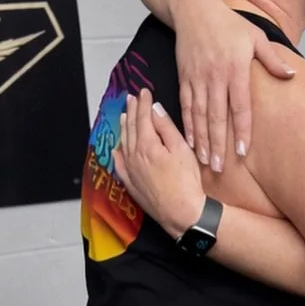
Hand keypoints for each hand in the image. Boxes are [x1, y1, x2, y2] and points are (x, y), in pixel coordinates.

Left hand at [114, 90, 206, 238]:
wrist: (182, 213)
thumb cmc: (187, 183)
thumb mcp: (183, 150)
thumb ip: (167, 128)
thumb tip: (156, 110)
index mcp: (147, 145)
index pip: (143, 117)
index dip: (144, 103)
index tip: (144, 92)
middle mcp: (134, 156)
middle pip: (131, 127)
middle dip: (132, 111)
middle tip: (132, 98)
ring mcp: (130, 170)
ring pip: (123, 142)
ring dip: (124, 127)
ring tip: (124, 115)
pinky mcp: (131, 184)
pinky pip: (119, 164)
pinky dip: (118, 152)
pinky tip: (117, 148)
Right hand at [176, 0, 294, 172]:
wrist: (194, 8)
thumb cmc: (229, 23)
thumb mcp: (256, 36)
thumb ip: (272, 59)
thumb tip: (292, 75)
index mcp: (235, 69)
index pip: (240, 106)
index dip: (242, 130)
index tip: (244, 152)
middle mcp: (215, 76)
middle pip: (217, 117)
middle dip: (218, 145)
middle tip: (220, 168)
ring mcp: (197, 78)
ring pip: (199, 115)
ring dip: (202, 140)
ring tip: (205, 162)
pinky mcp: (184, 77)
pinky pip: (186, 106)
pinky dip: (187, 126)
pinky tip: (190, 142)